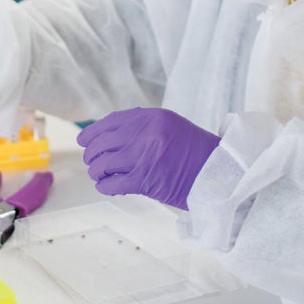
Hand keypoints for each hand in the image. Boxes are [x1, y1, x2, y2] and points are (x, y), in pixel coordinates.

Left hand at [78, 108, 219, 209]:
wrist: (220, 174)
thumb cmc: (196, 153)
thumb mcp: (172, 127)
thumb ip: (144, 127)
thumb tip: (109, 134)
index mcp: (153, 117)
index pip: (111, 122)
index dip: (93, 132)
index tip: (83, 139)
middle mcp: (146, 133)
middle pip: (102, 142)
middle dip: (92, 154)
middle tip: (92, 161)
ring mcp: (144, 157)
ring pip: (102, 163)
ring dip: (97, 171)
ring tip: (100, 175)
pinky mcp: (145, 180)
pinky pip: (112, 183)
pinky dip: (104, 185)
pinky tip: (106, 186)